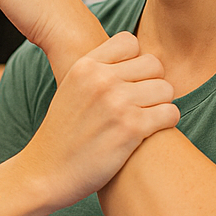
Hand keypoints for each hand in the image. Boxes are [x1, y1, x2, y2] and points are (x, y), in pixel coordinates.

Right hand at [22, 32, 178, 206]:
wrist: (45, 173)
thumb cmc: (62, 136)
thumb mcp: (71, 90)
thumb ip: (97, 72)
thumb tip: (133, 59)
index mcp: (84, 65)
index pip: (130, 42)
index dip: (135, 62)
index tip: (128, 83)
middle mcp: (100, 79)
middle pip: (154, 64)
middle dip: (152, 84)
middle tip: (141, 104)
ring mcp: (117, 103)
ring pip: (166, 89)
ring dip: (161, 105)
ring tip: (146, 119)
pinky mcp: (131, 129)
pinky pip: (170, 113)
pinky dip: (166, 123)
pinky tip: (149, 133)